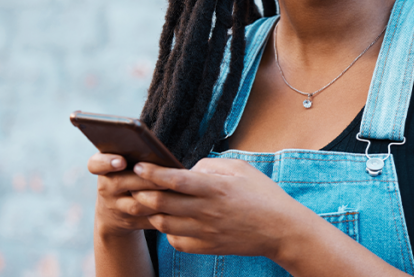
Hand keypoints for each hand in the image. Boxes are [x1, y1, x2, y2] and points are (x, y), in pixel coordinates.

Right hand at [87, 153, 165, 237]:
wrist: (115, 213)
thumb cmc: (129, 177)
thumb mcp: (125, 165)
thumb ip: (136, 156)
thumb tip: (157, 150)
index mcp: (105, 169)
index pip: (95, 164)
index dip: (107, 162)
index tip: (122, 162)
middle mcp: (106, 188)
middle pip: (121, 182)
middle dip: (144, 180)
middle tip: (162, 177)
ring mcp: (116, 207)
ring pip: (135, 205)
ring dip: (155, 198)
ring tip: (173, 190)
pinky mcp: (130, 222)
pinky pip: (146, 220)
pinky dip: (162, 214)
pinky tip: (176, 208)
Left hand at [130, 158, 304, 257]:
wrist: (280, 230)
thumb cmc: (262, 194)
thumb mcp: (241, 168)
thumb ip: (211, 165)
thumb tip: (187, 169)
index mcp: (216, 188)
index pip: (175, 179)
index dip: (152, 172)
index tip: (138, 165)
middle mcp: (207, 211)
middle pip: (161, 203)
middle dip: (141, 192)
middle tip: (134, 184)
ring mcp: (205, 232)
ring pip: (163, 223)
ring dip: (151, 212)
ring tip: (147, 202)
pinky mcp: (206, 247)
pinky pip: (175, 241)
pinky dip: (167, 230)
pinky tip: (170, 220)